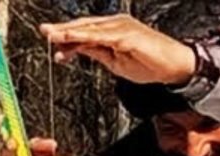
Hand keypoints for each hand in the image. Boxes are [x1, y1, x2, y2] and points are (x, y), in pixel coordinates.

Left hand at [40, 15, 195, 86]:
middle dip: (63, 29)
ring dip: (70, 32)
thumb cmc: (150, 64)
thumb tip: (78, 50)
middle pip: (84, 26)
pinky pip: (101, 36)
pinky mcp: (127, 34)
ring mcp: (121, 27)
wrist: (174, 66)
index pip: (85, 32)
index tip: (51, 41)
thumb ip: (97, 53)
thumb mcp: (115, 63)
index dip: (67, 36)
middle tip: (44, 31)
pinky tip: (73, 39)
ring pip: (90, 29)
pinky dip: (85, 37)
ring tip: (53, 35)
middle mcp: (116, 24)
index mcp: (112, 31)